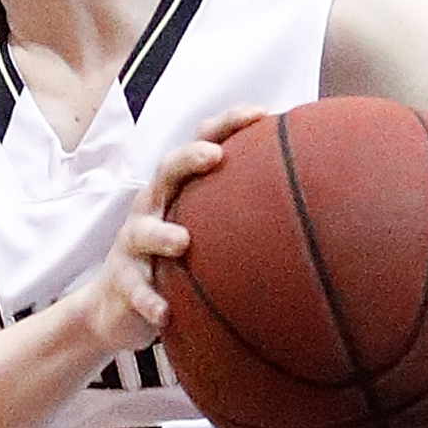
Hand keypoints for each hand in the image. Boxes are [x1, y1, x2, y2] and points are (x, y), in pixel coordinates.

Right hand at [78, 109, 261, 357]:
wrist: (116, 306)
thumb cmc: (172, 261)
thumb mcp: (204, 232)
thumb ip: (242, 215)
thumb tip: (311, 204)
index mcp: (177, 190)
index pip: (201, 144)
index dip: (226, 125)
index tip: (261, 114)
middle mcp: (152, 206)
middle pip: (165, 171)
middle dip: (188, 159)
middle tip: (215, 156)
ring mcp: (132, 243)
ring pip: (142, 230)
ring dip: (161, 234)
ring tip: (182, 241)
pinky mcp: (122, 280)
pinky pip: (134, 288)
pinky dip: (149, 299)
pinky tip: (165, 313)